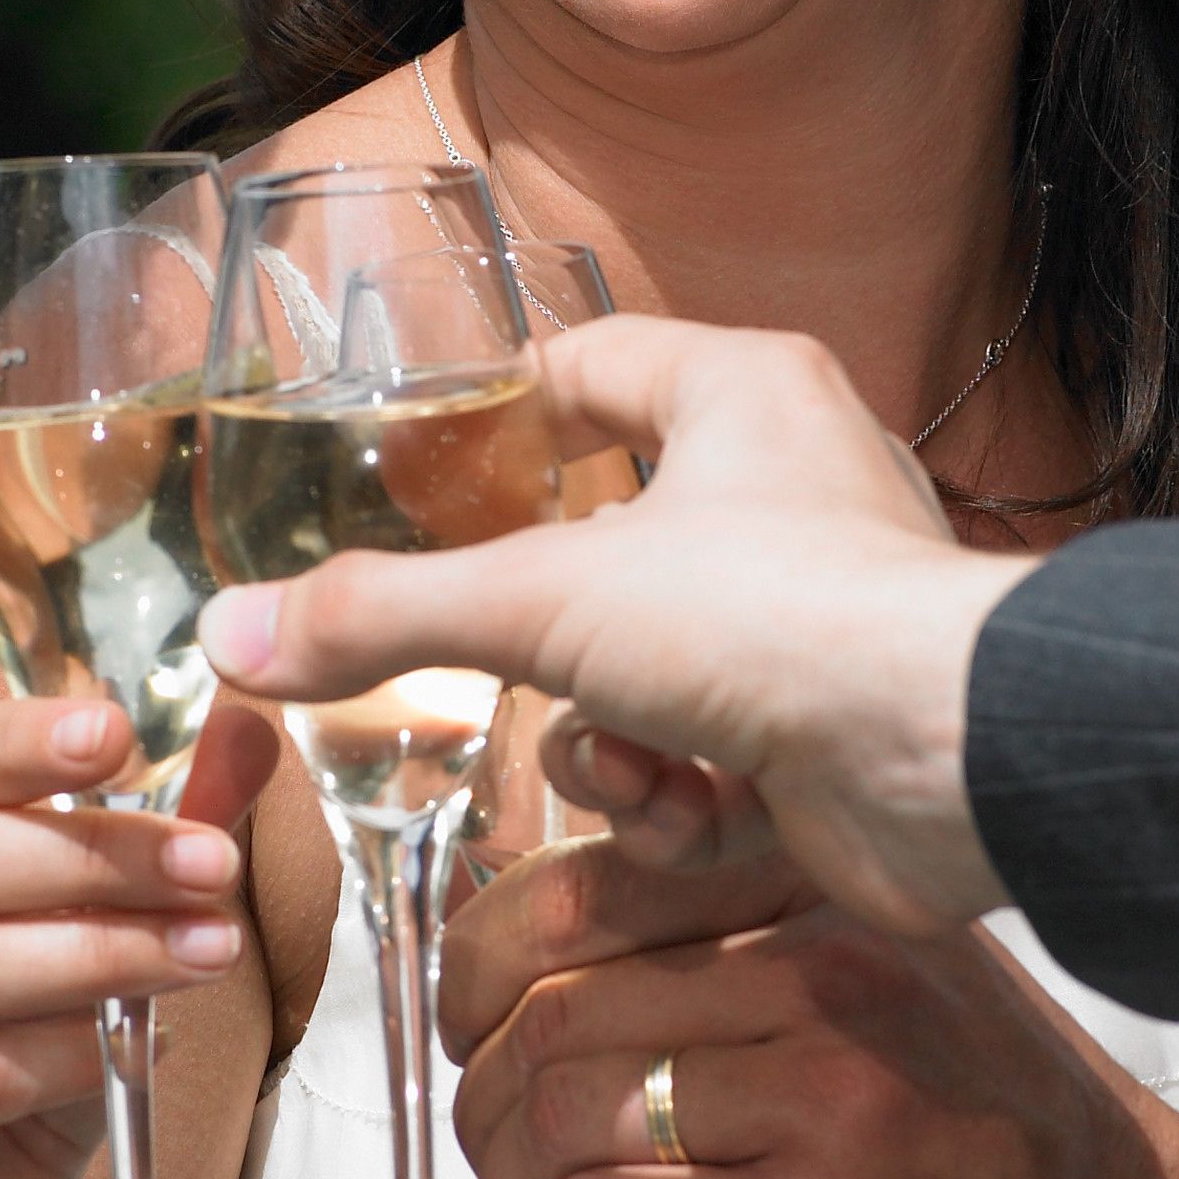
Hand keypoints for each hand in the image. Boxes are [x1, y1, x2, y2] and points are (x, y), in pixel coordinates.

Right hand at [0, 692, 279, 1178]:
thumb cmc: (21, 1063)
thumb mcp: (95, 933)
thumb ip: (156, 838)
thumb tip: (249, 740)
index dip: (22, 744)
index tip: (120, 733)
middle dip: (93, 856)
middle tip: (209, 867)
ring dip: (97, 954)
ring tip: (206, 953)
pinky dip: (61, 1055)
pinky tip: (133, 1052)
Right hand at [208, 316, 1025, 933]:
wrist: (945, 759)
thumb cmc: (777, 619)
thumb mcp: (542, 605)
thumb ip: (382, 617)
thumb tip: (233, 634)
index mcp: (743, 392)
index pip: (593, 365)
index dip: (503, 417)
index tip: (427, 478)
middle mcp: (794, 483)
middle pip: (604, 548)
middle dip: (546, 644)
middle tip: (517, 667)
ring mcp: (817, 611)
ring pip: (640, 672)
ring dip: (609, 743)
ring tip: (639, 764)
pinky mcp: (831, 725)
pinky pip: (705, 755)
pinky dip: (683, 799)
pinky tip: (699, 813)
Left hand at [435, 823, 1178, 1178]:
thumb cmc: (994, 1149)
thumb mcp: (890, 988)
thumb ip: (741, 942)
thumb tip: (535, 922)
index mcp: (823, 900)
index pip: (579, 886)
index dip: (479, 968)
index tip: (478, 1035)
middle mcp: (823, 975)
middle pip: (549, 1010)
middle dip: (491, 1108)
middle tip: (517, 1168)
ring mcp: (820, 1099)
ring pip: (556, 1115)